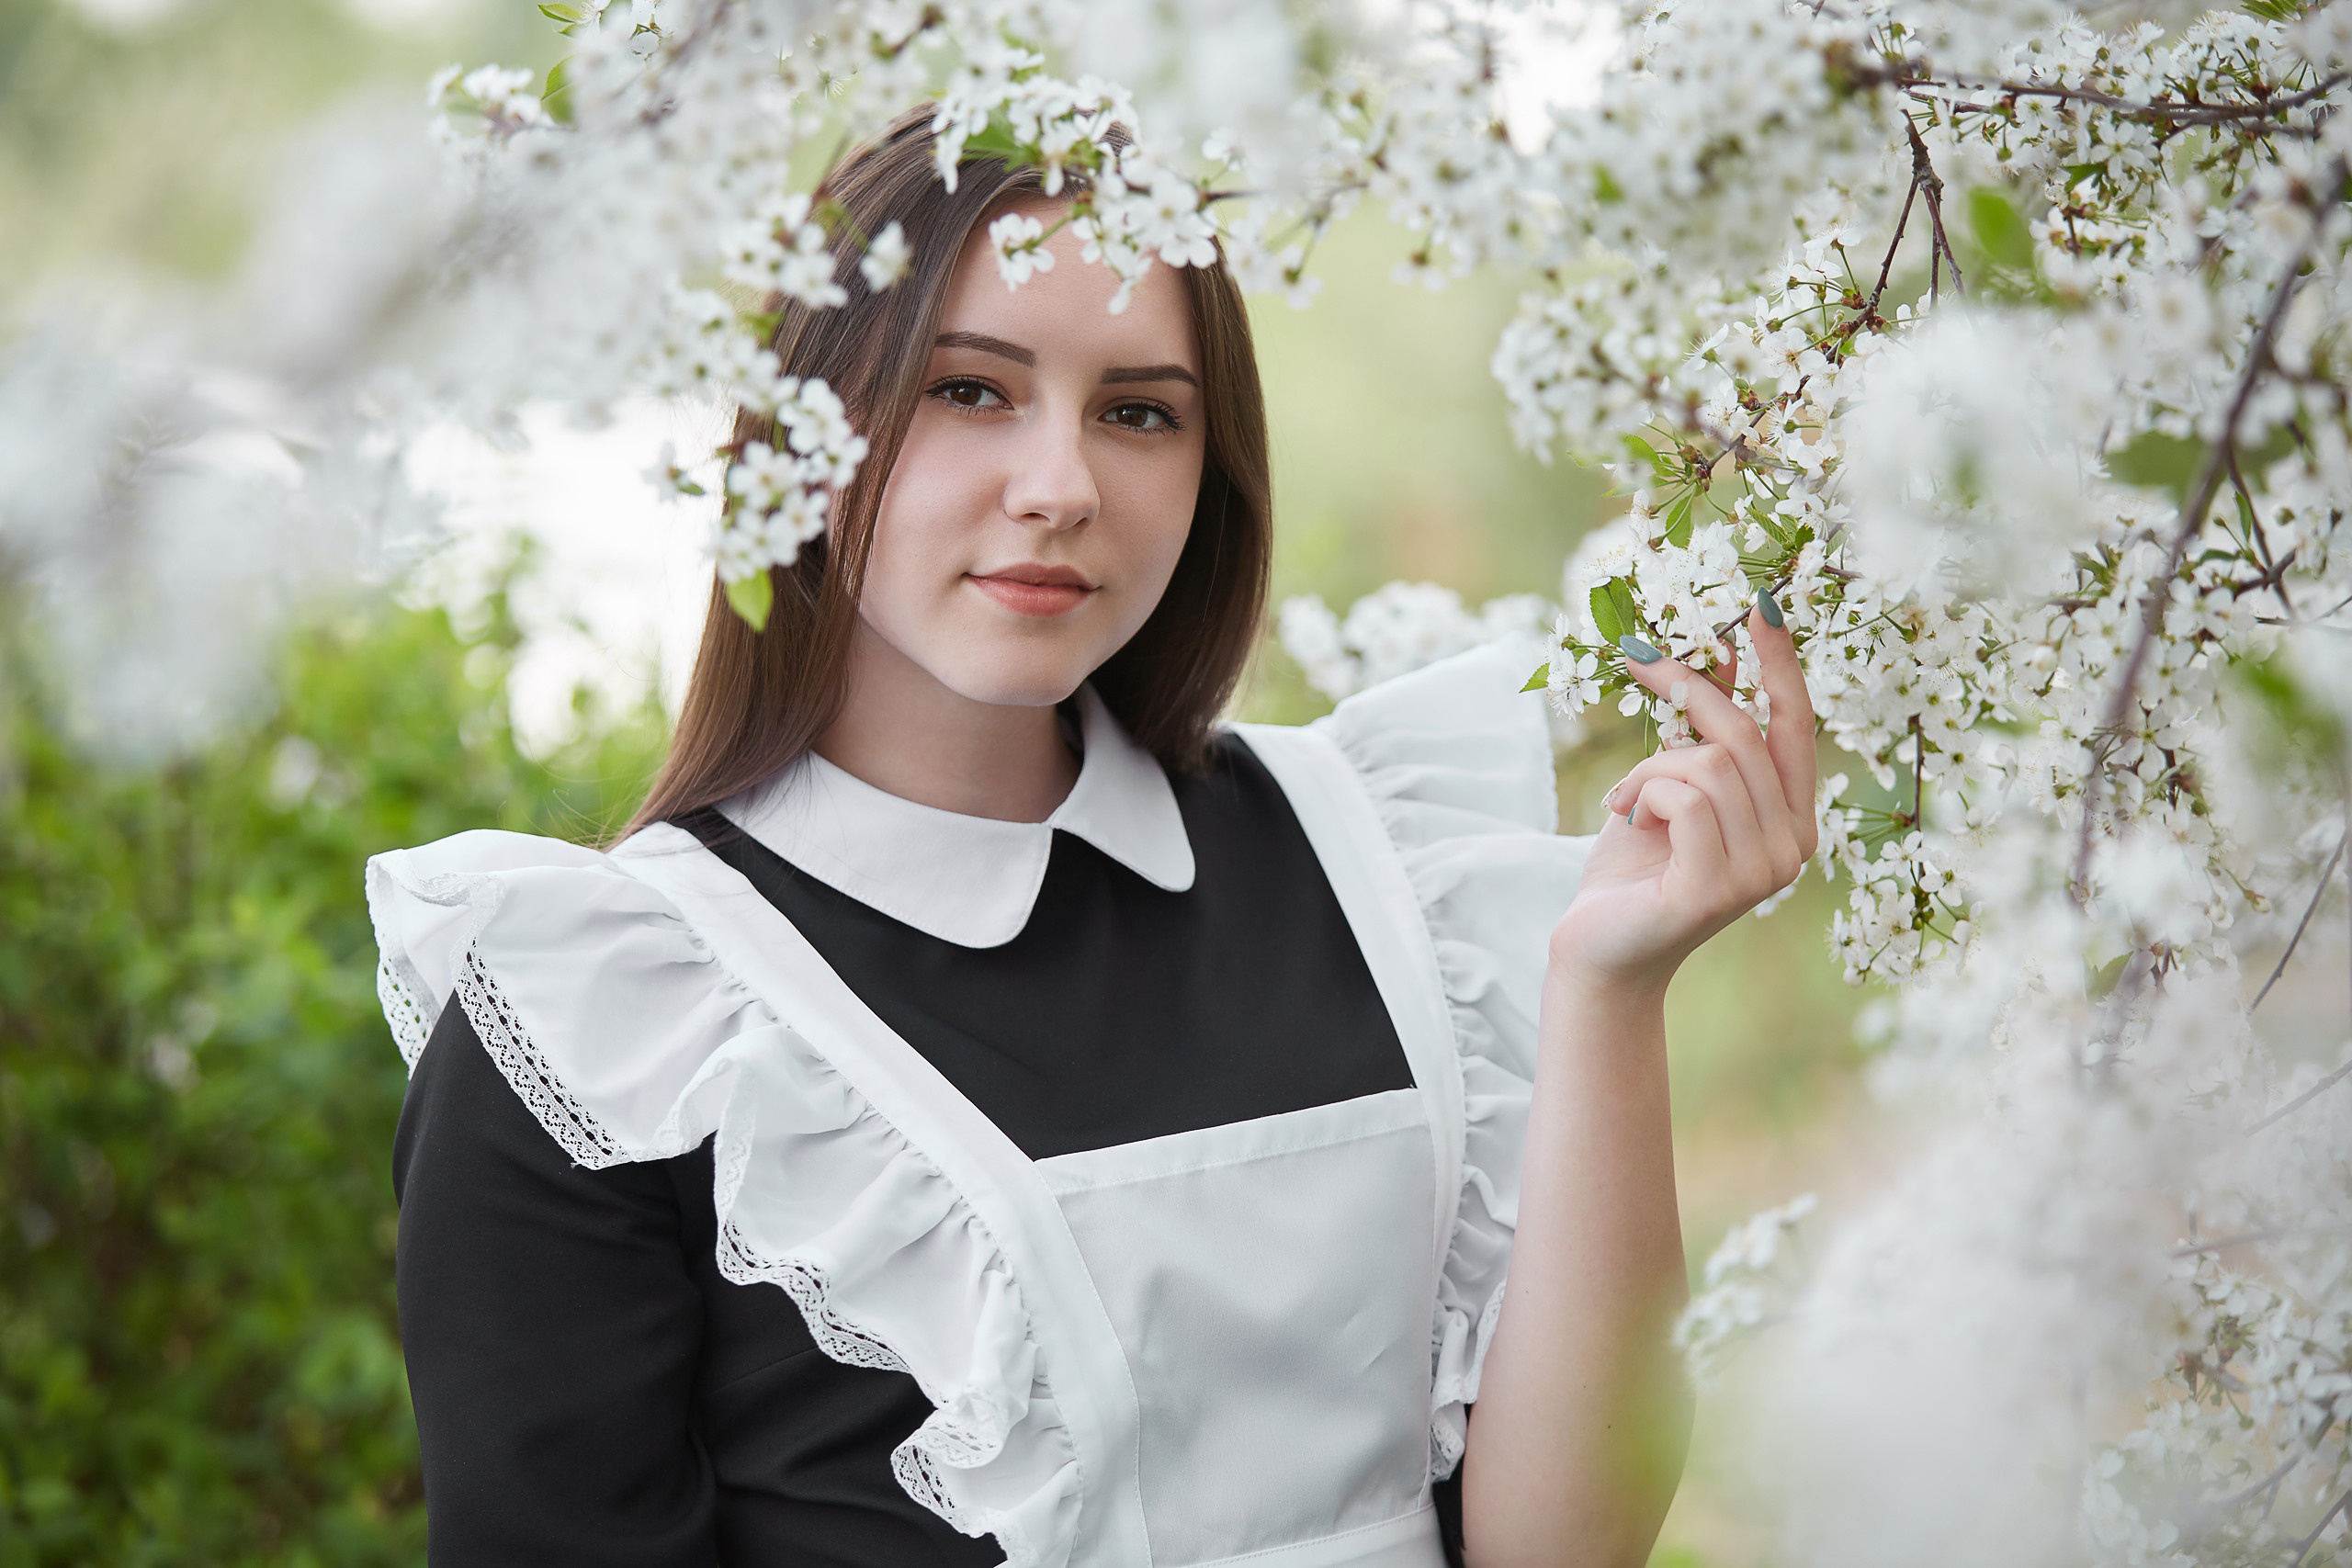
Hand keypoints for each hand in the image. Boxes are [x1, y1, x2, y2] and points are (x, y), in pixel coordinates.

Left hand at [1549, 598, 1818, 996]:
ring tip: (1626, 800)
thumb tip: (1719, 654)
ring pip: (1709, 762)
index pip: (1797, 727)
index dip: (1780, 663)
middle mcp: (1792, 847)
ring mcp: (1761, 872)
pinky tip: (1625, 821)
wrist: (1600, 950)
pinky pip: (1683, 798)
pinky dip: (1642, 793)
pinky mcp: (1716, 888)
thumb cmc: (1635, 867)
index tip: (1761, 604)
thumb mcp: (1670, 784)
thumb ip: (1703, 732)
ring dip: (1649, 767)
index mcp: (1791, 819)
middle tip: (1634, 657)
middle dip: (1684, 689)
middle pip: (1743, 735)